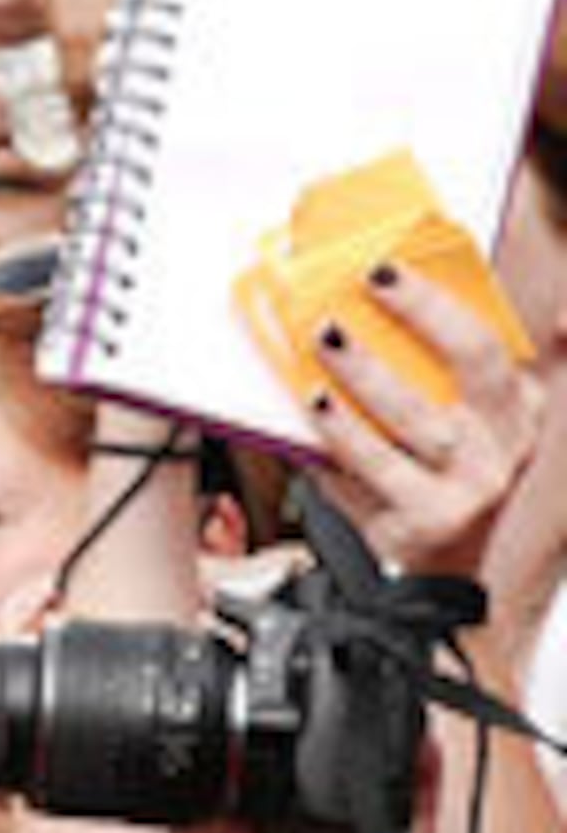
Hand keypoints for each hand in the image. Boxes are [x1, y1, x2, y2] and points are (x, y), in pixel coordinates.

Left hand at [305, 266, 544, 582]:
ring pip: (411, 425)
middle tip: (346, 305)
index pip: (485, 341)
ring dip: (362, 384)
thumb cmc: (444, 472)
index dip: (433, 303)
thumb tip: (373, 305)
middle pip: (466, 368)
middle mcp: (504, 443)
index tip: (383, 271)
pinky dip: (337, 439)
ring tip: (323, 353)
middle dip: (411, 321)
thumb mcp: (467, 419)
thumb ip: (444, 369)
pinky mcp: (423, 520)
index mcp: (520, 406)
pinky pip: (371, 473)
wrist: (445, 561)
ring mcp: (468, 486)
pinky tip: (312, 412)